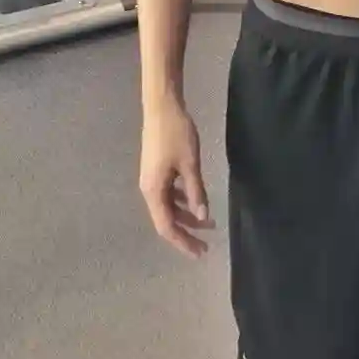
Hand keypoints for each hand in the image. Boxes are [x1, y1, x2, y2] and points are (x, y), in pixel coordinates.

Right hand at [139, 98, 214, 259]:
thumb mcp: (190, 164)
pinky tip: (196, 200)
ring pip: (169, 207)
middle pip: (166, 220)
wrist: (162, 107)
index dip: (183, 241)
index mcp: (154, 191)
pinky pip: (169, 194)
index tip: (200, 252)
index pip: (167, 227)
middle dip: (186, 233)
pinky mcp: (156, 170)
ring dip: (187, 216)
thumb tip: (202, 217)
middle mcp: (149, 189)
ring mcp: (152, 179)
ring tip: (209, 223)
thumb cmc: (176, 134)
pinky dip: (182, 201)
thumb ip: (196, 192)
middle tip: (206, 245)